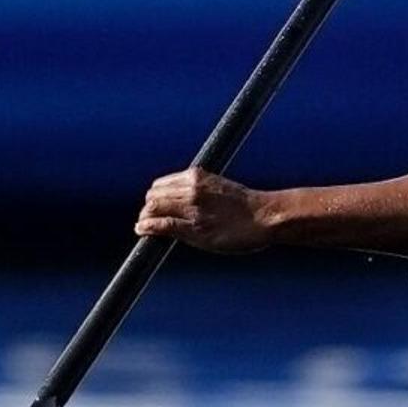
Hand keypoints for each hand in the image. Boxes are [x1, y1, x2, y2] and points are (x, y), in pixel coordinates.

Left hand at [137, 168, 274, 255]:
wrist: (265, 216)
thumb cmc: (246, 205)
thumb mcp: (219, 187)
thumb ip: (199, 190)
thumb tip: (183, 200)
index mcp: (196, 176)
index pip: (161, 185)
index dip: (155, 197)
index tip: (156, 206)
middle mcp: (190, 189)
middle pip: (153, 196)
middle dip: (148, 208)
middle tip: (147, 218)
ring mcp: (191, 209)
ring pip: (153, 209)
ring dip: (144, 218)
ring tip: (143, 226)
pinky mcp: (194, 228)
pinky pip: (162, 225)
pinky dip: (147, 227)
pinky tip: (142, 230)